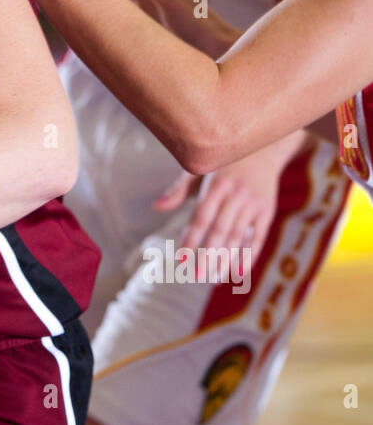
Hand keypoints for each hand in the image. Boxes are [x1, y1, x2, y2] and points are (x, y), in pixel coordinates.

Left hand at [155, 131, 307, 272]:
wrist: (264, 146)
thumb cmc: (223, 161)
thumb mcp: (199, 168)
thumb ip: (179, 190)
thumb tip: (156, 207)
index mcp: (216, 184)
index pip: (201, 218)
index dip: (191, 239)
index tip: (181, 259)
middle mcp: (236, 194)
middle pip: (220, 230)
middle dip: (208, 255)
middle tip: (195, 275)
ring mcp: (254, 203)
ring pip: (239, 236)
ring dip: (226, 260)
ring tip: (213, 278)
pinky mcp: (267, 210)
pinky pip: (258, 237)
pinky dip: (249, 255)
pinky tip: (238, 272)